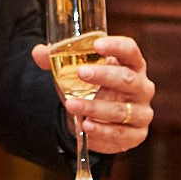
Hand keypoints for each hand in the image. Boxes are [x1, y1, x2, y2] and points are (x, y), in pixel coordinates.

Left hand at [32, 35, 154, 154]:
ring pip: (121, 110)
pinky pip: (121, 133)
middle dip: (104, 76)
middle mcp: (142, 86)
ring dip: (95, 107)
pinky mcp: (137, 134)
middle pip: (127, 79)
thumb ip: (56, 60)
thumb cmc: (91, 88)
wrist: (97, 120)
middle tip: (81, 73)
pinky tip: (86, 126)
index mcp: (131, 64)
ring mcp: (142, 111)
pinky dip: (102, 131)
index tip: (96, 45)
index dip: (116, 46)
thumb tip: (38, 52)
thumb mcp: (75, 72)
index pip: (130, 50)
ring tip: (71, 104)